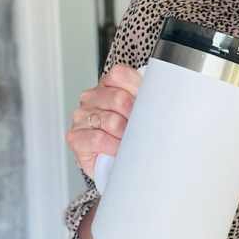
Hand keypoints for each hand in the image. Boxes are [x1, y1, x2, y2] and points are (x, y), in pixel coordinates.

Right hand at [65, 64, 142, 179]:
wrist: (113, 164)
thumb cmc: (127, 136)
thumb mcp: (140, 113)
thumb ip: (149, 100)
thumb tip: (164, 99)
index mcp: (107, 85)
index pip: (120, 75)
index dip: (137, 90)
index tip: (147, 106)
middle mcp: (91, 97)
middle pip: (119, 99)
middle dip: (135, 118)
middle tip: (141, 130)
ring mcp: (81, 116)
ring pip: (111, 120)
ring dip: (125, 136)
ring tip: (129, 142)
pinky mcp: (75, 136)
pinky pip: (98, 139)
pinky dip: (113, 147)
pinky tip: (117, 150)